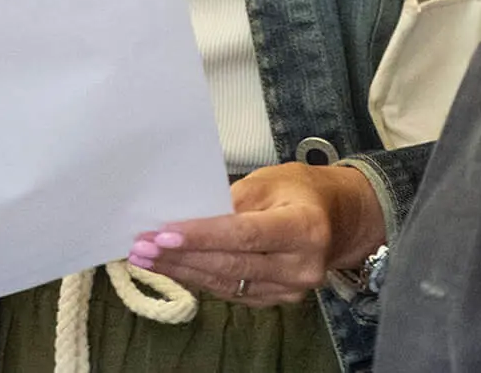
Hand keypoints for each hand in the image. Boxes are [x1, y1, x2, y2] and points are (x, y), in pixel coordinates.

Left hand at [126, 161, 385, 306]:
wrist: (339, 220)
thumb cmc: (301, 190)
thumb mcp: (270, 180)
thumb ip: (232, 199)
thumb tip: (187, 215)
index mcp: (304, 228)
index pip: (245, 235)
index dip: (202, 236)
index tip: (163, 234)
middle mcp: (300, 266)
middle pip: (231, 265)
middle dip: (181, 256)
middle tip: (141, 246)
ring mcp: (290, 290)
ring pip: (226, 284)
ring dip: (182, 271)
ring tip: (145, 259)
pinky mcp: (276, 301)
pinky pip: (231, 292)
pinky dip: (199, 279)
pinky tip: (173, 269)